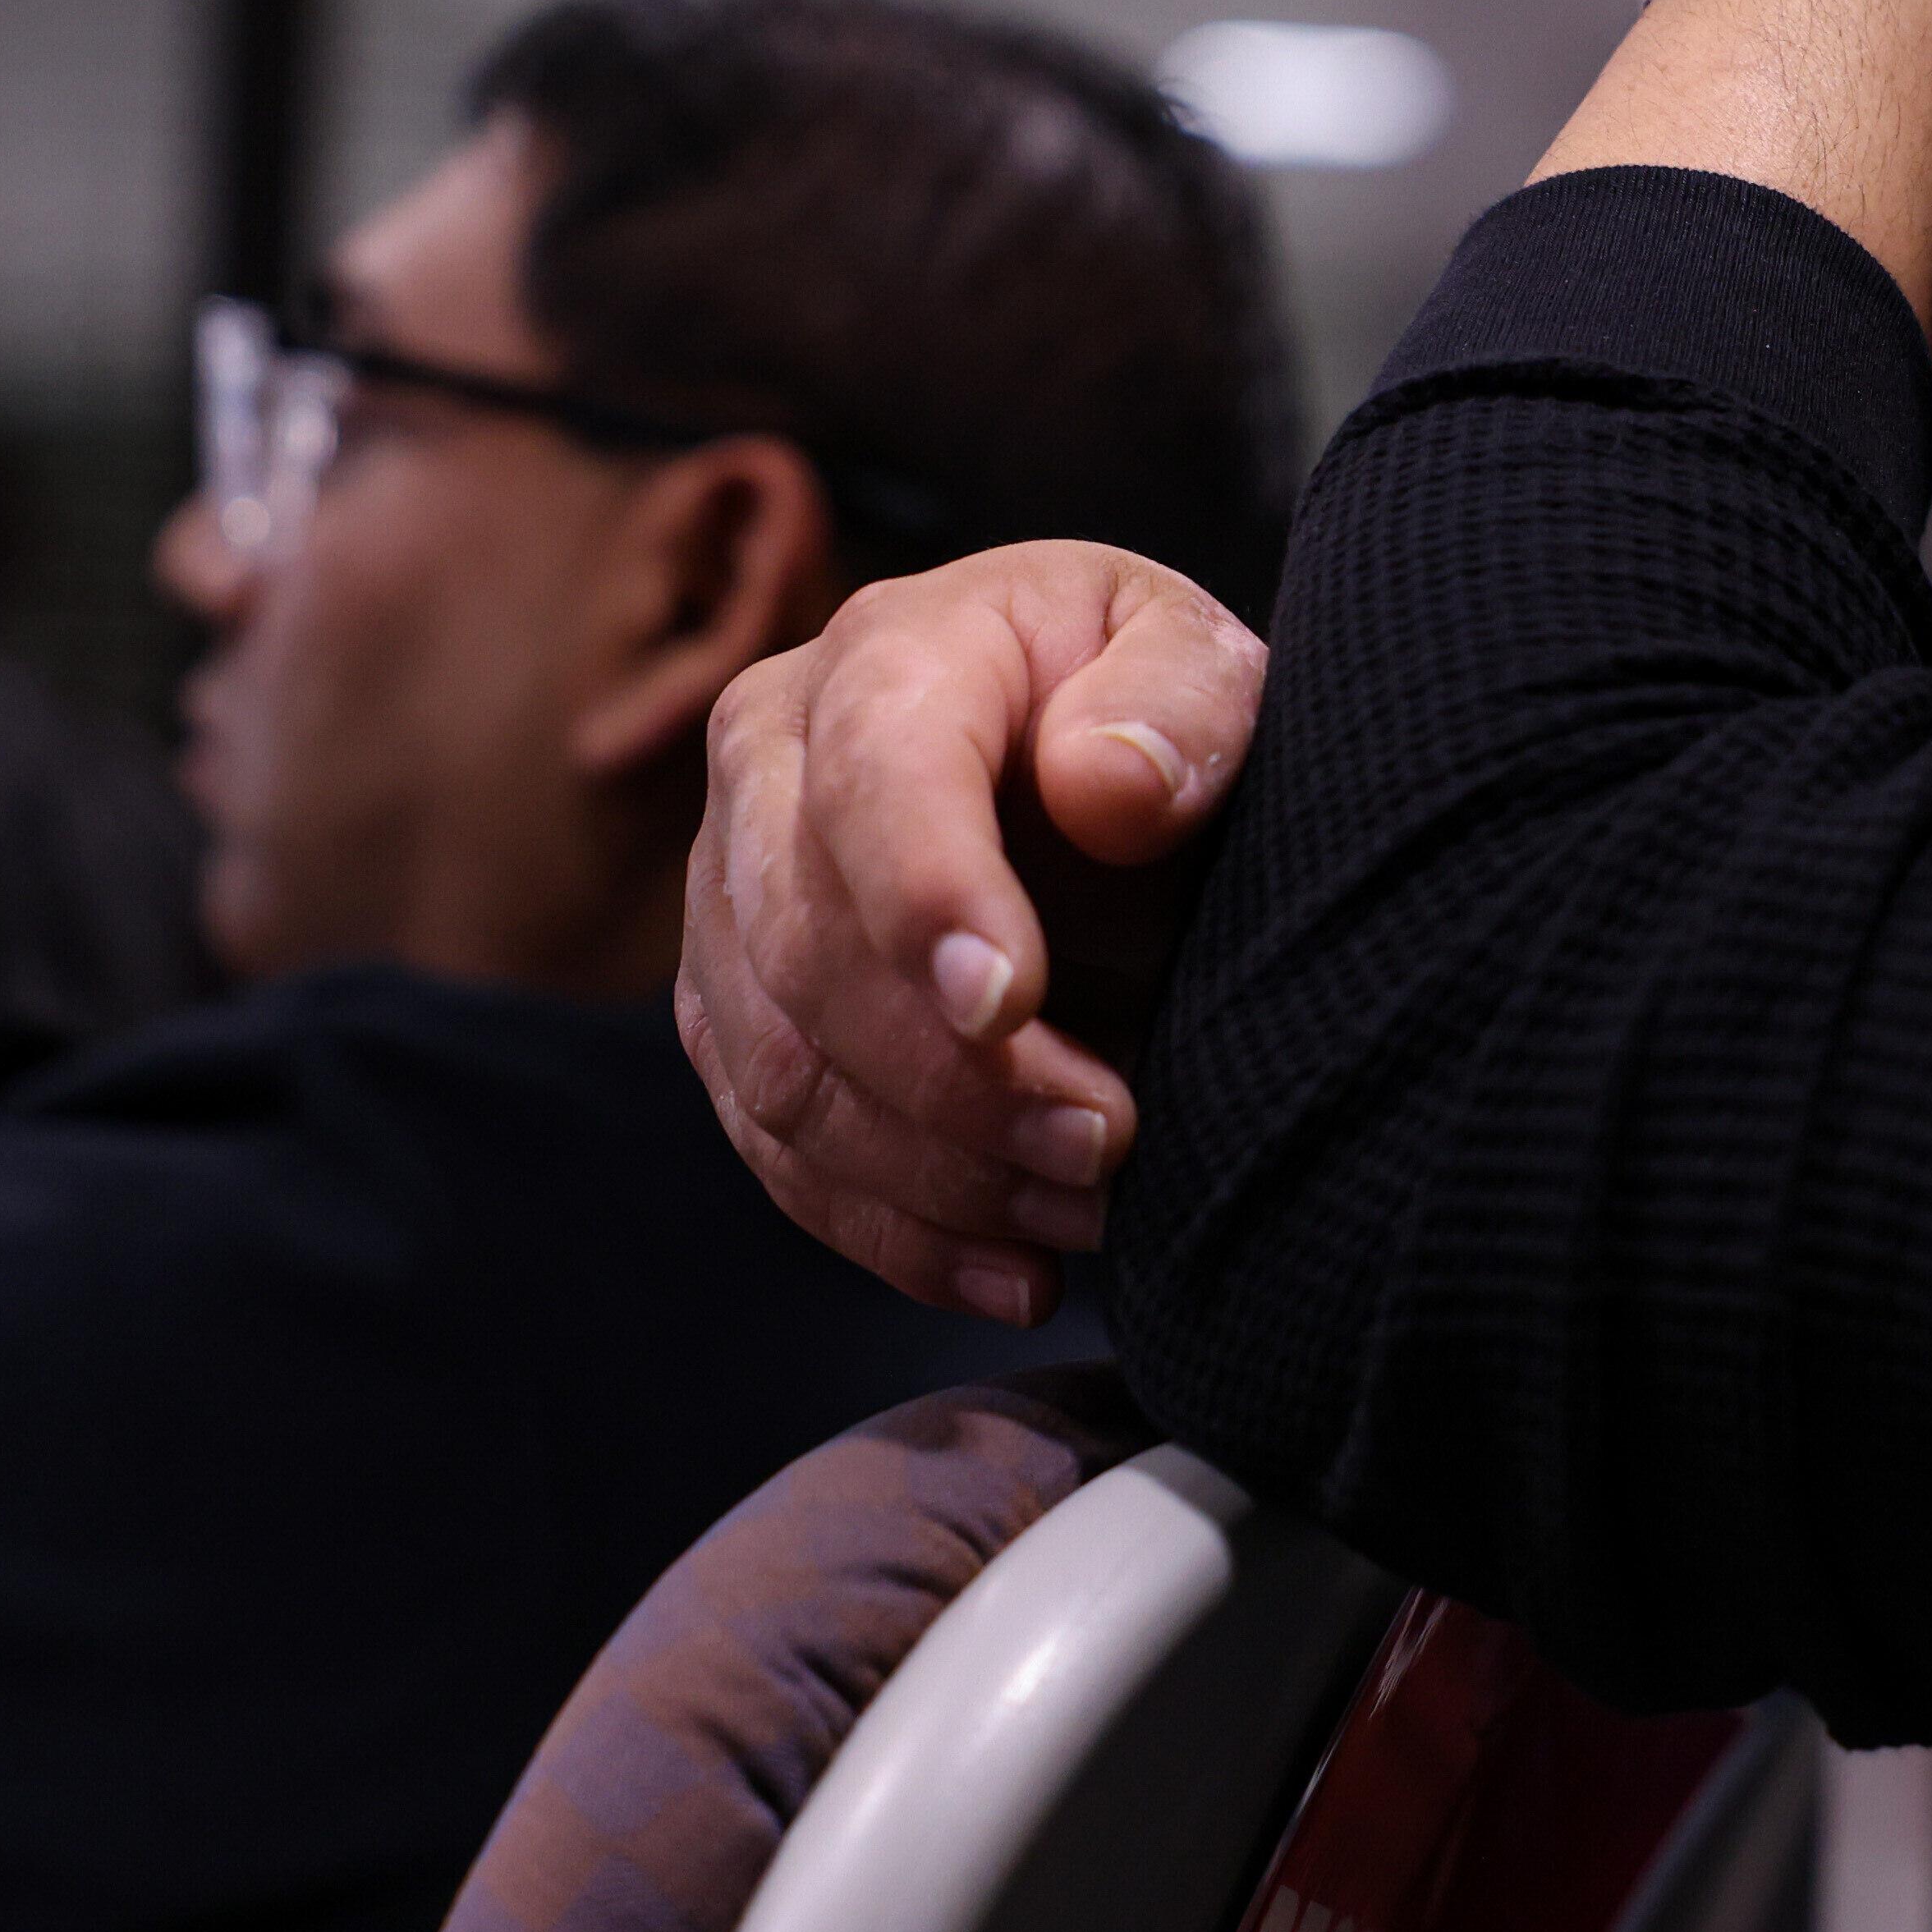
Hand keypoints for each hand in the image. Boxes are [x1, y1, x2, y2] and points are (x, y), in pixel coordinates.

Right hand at [678, 542, 1262, 1321]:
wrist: (1092, 770)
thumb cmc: (1148, 709)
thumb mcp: (1201, 664)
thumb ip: (1180, 701)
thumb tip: (1108, 786)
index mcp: (886, 655)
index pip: (877, 778)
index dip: (928, 898)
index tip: (1015, 1006)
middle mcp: (768, 766)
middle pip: (806, 949)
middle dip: (956, 1074)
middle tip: (1108, 1141)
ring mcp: (730, 898)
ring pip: (780, 1073)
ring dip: (936, 1171)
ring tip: (1088, 1211)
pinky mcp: (737, 1016)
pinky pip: (778, 1151)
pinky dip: (895, 1234)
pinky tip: (1018, 1276)